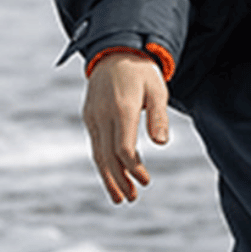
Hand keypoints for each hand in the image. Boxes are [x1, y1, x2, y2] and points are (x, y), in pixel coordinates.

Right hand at [82, 50, 169, 203]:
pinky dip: (103, 162)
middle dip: (118, 181)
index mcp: (122, 109)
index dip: (134, 168)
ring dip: (108, 177)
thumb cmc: (142, 72)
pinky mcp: (89, 116)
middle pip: (107, 157)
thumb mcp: (158, 90)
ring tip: (120, 197)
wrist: (115, 51)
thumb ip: (159, 117)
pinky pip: (95, 144)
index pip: (124, 148)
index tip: (145, 181)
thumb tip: (161, 143)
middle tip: (130, 200)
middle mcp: (103, 115)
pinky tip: (112, 174)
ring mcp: (93, 116)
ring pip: (98, 153)